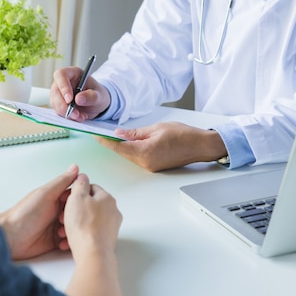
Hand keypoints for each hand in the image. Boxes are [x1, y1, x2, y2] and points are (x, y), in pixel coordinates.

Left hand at [0, 165, 78, 260]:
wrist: (11, 237)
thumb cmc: (24, 214)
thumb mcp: (45, 194)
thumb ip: (62, 182)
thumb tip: (75, 167)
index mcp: (56, 197)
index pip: (76, 195)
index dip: (80, 200)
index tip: (79, 205)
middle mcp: (57, 210)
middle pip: (77, 213)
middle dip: (76, 218)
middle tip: (64, 221)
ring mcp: (56, 226)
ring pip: (75, 227)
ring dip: (72, 231)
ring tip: (60, 233)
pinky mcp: (55, 240)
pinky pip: (68, 241)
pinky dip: (68, 243)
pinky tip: (61, 243)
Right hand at [50, 66, 110, 121]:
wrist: (97, 104)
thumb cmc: (98, 95)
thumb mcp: (99, 96)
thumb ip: (91, 96)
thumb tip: (78, 99)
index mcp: (73, 73)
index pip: (61, 75)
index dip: (63, 87)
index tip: (70, 99)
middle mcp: (63, 82)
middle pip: (55, 91)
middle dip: (64, 106)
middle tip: (76, 114)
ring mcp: (59, 93)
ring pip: (55, 103)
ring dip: (67, 113)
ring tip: (81, 116)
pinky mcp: (58, 104)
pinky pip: (58, 111)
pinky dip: (67, 116)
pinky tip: (78, 117)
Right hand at [61, 173, 121, 261]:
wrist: (93, 253)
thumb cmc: (84, 225)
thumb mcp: (77, 197)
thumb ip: (80, 184)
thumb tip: (83, 176)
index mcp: (107, 198)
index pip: (91, 188)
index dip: (76, 193)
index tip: (66, 200)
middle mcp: (112, 211)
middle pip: (90, 206)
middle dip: (75, 210)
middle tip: (63, 217)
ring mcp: (111, 227)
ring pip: (89, 221)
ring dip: (76, 224)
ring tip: (64, 231)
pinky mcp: (107, 240)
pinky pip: (91, 234)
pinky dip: (81, 235)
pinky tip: (71, 241)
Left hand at [96, 122, 226, 171]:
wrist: (200, 145)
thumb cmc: (182, 134)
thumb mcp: (156, 128)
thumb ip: (135, 133)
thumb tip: (119, 133)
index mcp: (145, 152)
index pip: (118, 147)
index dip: (105, 141)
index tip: (95, 135)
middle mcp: (146, 163)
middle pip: (123, 153)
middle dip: (111, 143)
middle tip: (100, 132)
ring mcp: (150, 167)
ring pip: (130, 156)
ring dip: (121, 147)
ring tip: (113, 135)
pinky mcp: (155, 166)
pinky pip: (138, 158)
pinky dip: (131, 150)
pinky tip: (128, 142)